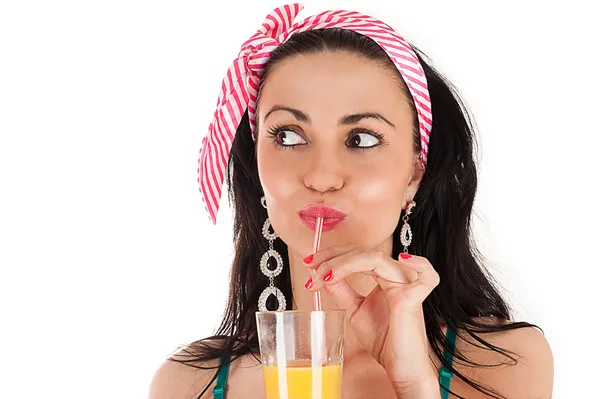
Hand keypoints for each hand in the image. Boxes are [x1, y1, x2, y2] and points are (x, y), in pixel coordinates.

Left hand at [304, 245, 440, 394]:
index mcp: (383, 276)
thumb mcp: (354, 310)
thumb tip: (322, 273)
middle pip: (362, 253)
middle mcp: (395, 276)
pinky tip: (403, 258)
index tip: (308, 264)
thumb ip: (342, 290)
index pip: (356, 253)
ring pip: (376, 259)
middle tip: (312, 271)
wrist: (399, 368)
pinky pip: (427, 276)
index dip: (331, 255)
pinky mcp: (414, 299)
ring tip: (325, 276)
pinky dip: (419, 263)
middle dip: (332, 258)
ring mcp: (406, 285)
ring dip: (345, 263)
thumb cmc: (383, 340)